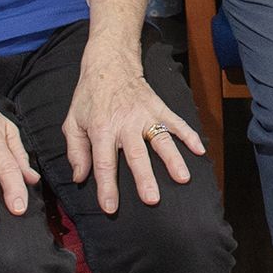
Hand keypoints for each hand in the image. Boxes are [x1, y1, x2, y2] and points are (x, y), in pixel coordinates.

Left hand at [62, 47, 205, 212]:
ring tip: (183, 177)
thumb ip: (76, 151)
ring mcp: (144, 115)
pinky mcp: (158, 108)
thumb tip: (80, 177)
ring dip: (172, 159)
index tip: (110, 208)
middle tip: (152, 198)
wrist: (109, 63)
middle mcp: (125, 124)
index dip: (106, 187)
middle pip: (136, 155)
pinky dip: (189, 135)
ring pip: (160, 140)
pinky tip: (200, 149)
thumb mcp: (73, 122)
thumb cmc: (89, 96)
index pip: (104, 163)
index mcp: (101, 129)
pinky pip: (176, 122)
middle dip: (144, 177)